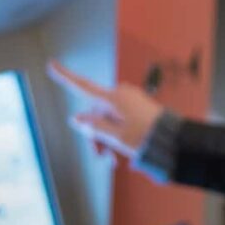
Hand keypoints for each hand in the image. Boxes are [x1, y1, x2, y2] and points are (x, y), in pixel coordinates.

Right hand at [46, 60, 163, 161]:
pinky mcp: (138, 107)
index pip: (82, 86)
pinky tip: (124, 155)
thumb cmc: (146, 137)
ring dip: (107, 139)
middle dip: (95, 134)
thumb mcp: (115, 137)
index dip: (65, 77)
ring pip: (108, 119)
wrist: (174, 140)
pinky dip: (118, 135)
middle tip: (101, 156)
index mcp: (113, 98)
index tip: (51, 64)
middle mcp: (120, 95)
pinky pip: (121, 120)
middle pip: (95, 113)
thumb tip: (75, 119)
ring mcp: (130, 100)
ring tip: (115, 161)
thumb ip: (93, 127)